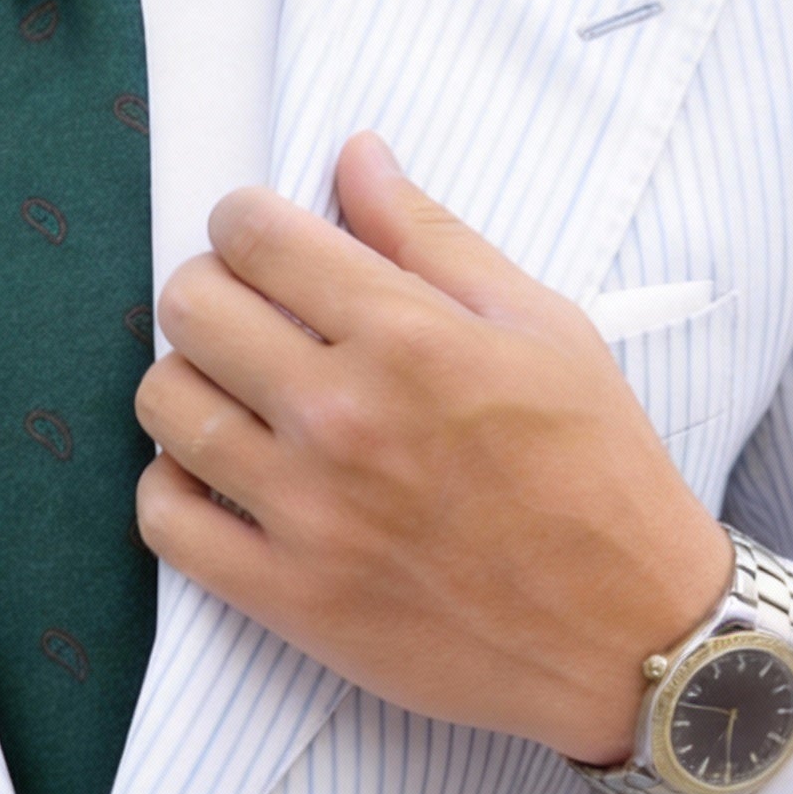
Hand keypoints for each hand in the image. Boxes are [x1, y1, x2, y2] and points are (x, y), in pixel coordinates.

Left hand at [134, 132, 733, 768]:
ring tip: (238, 399)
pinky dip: (173, 489)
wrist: (629, 636)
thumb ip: (432, 238)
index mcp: (408, 337)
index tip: (265, 244)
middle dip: (210, 292)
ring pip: (164, 404)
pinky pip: (163, 519)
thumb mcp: (544, 328)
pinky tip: (220, 478)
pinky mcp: (284, 595)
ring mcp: (305, 511)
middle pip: (189, 307)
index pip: (252, 235)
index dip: (246, 223)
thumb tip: (355, 156)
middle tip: (251, 319)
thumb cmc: (597, 474)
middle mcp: (342, 416)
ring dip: (189, 384)